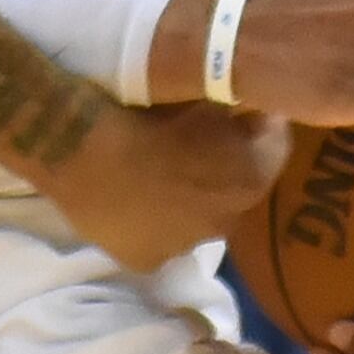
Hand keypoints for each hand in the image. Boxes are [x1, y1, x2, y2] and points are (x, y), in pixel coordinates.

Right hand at [33, 102, 289, 274]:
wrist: (77, 144)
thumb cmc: (141, 109)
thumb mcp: (199, 94)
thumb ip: (233, 107)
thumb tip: (248, 107)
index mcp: (249, 177)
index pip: (275, 148)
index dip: (261, 126)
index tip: (244, 110)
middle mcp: (227, 221)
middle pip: (235, 188)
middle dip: (224, 166)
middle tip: (196, 141)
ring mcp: (185, 246)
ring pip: (196, 219)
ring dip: (187, 199)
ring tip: (157, 171)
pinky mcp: (147, 259)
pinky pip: (158, 238)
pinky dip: (152, 221)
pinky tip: (132, 199)